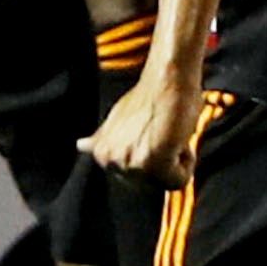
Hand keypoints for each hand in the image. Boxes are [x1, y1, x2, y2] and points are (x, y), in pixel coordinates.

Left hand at [84, 53, 208, 178]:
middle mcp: (111, 162)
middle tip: (162, 133)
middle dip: (164, 162)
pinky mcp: (154, 163)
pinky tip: (178, 137)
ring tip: (169, 133)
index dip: (152, 157)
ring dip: (175, 160)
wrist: (168, 79)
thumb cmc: (151, 97)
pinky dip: (186, 162)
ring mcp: (131, 163)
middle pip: (152, 185)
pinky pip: (178, 181)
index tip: (152, 133)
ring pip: (167, 183)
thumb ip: (102, 140)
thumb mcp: (116, 121)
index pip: (137, 181)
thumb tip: (80, 146)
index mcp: (101, 154)